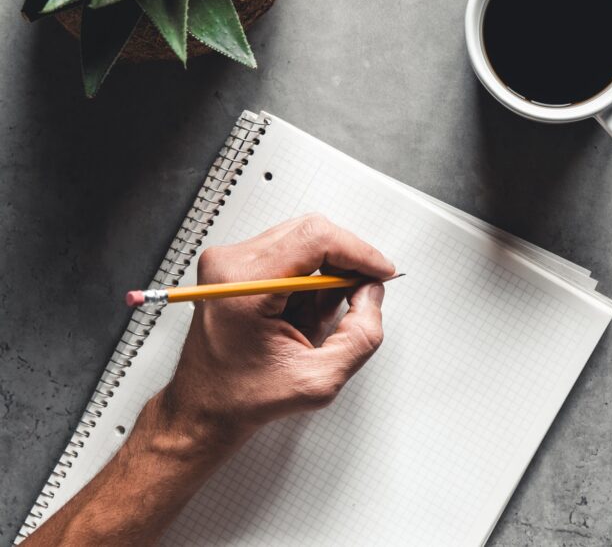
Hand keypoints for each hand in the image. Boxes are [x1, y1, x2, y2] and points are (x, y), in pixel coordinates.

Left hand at [26, 215, 395, 545]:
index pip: (315, 239)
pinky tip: (304, 312)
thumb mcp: (318, 381)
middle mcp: (231, 264)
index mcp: (243, 286)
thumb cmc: (241, 397)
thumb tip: (372, 296)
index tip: (381, 271)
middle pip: (311, 232)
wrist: (203, 407)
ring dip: (327, 274)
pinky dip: (311, 279)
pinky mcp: (235, 265)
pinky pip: (291, 253)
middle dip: (346, 262)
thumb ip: (360, 337)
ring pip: (304, 240)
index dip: (359, 252)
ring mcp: (230, 261)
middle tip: (361, 295)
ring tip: (318, 317)